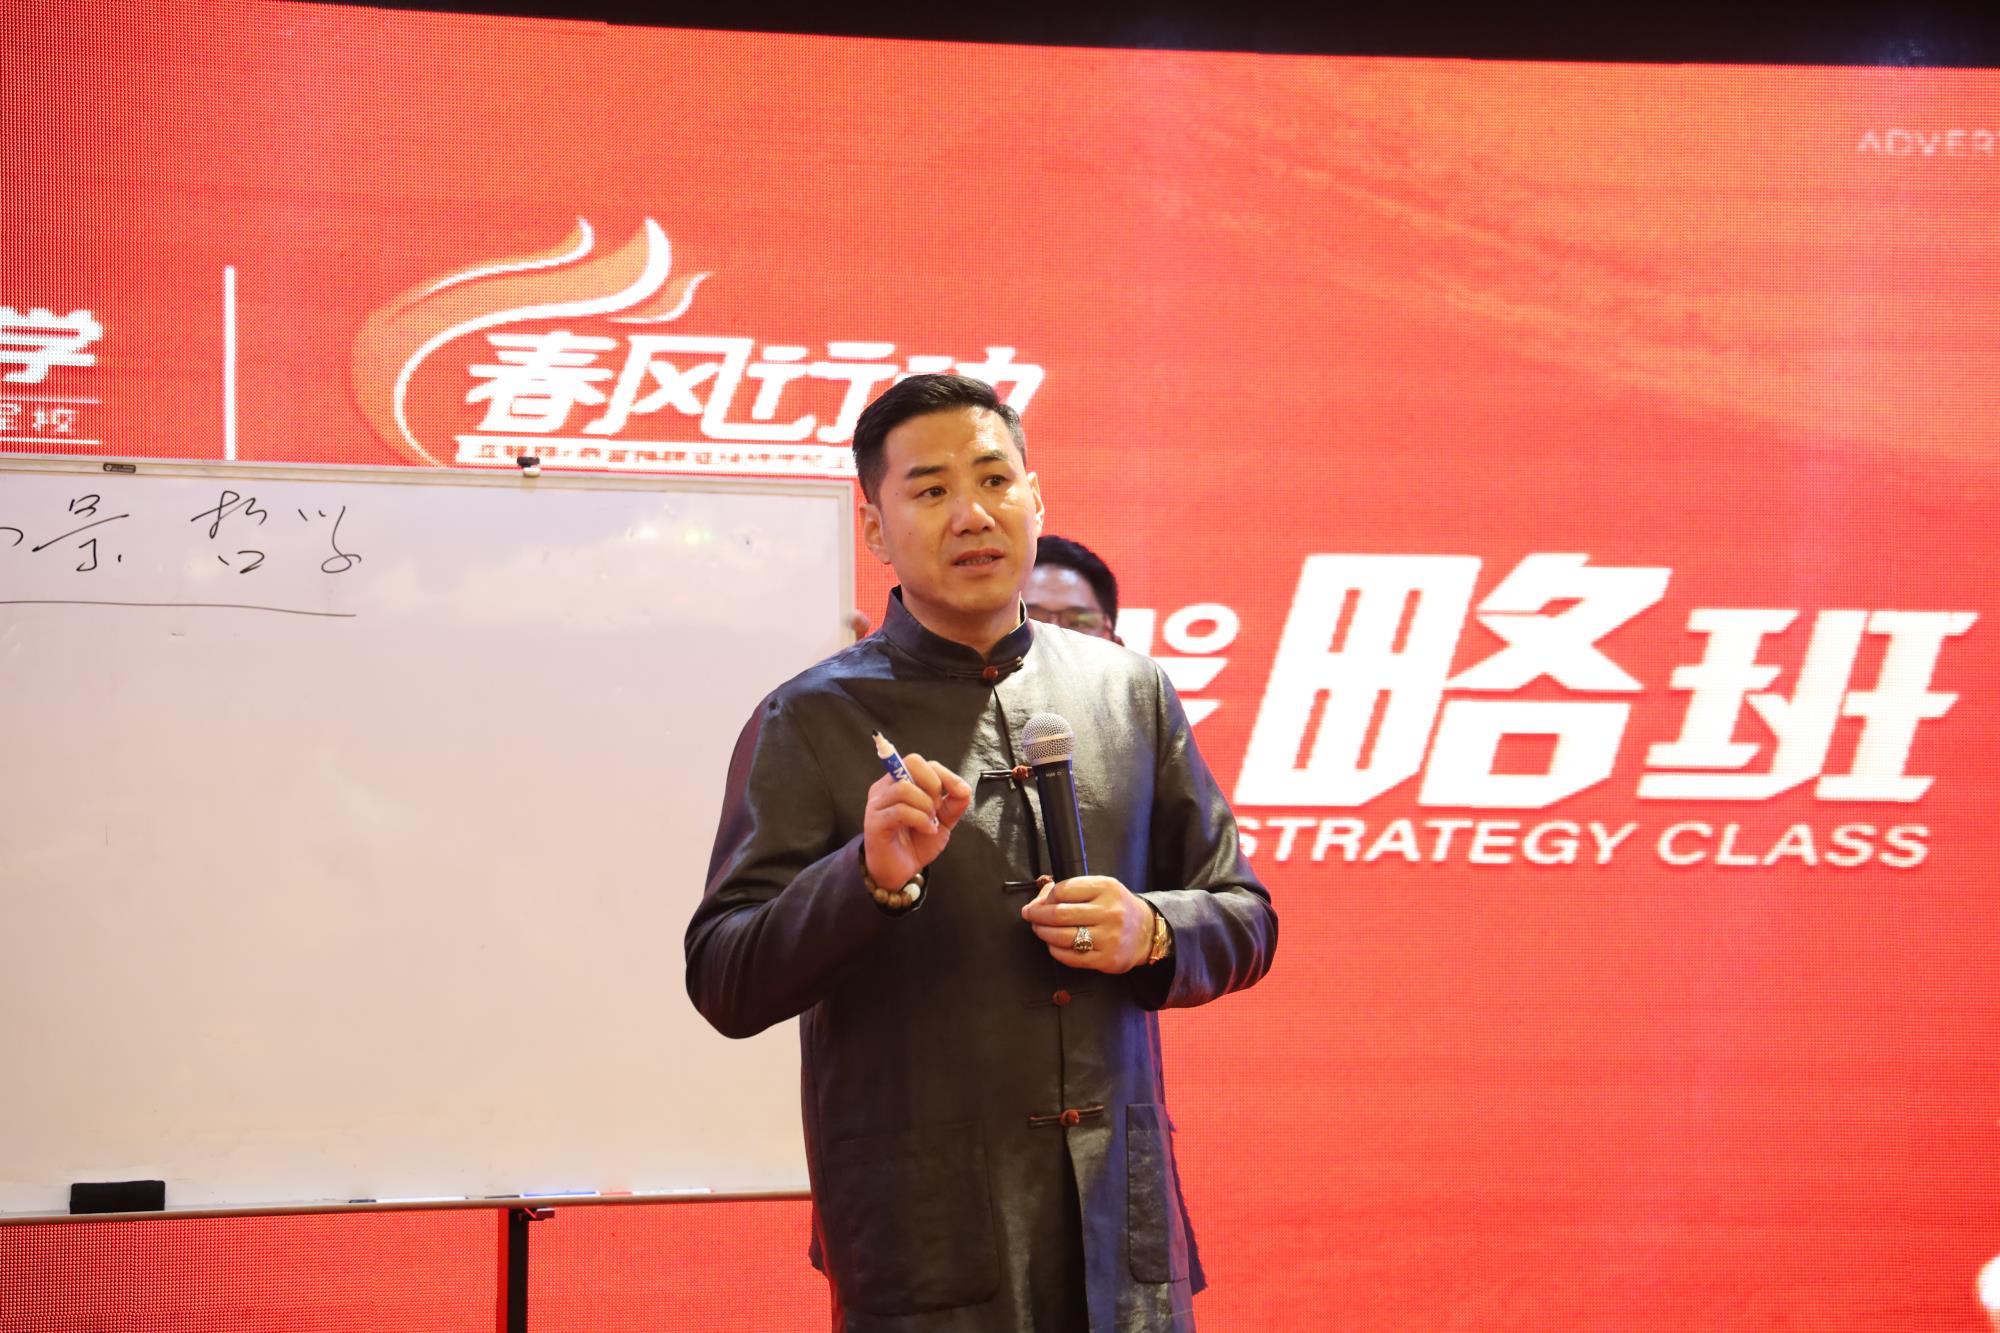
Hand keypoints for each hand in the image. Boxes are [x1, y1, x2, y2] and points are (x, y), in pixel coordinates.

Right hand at [862, 752, 971, 888]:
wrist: (901, 871)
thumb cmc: (917, 841)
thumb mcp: (943, 820)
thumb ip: (954, 803)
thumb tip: (964, 788)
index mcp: (898, 782)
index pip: (920, 762)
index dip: (944, 774)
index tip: (960, 792)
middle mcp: (884, 788)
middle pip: (911, 763)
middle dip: (934, 784)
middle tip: (937, 808)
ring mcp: (877, 804)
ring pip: (905, 788)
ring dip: (926, 806)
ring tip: (930, 822)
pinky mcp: (874, 823)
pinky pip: (900, 811)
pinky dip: (921, 820)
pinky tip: (927, 830)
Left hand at [1020, 875, 1151, 972]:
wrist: (1147, 932)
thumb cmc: (1117, 907)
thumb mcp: (1100, 888)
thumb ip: (1071, 890)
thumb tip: (1039, 900)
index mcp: (1107, 888)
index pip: (1063, 890)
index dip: (1045, 897)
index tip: (1039, 902)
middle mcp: (1110, 912)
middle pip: (1059, 914)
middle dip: (1037, 915)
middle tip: (1030, 915)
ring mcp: (1109, 938)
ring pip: (1062, 937)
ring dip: (1043, 933)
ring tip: (1040, 929)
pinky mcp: (1107, 960)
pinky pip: (1070, 957)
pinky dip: (1055, 950)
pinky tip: (1054, 945)